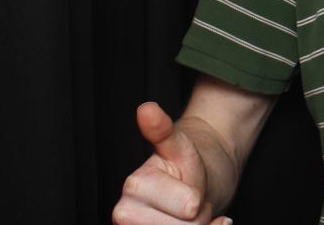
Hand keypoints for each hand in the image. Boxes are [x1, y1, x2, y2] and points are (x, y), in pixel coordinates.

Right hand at [112, 102, 232, 223]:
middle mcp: (124, 215)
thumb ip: (163, 132)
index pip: (189, 208)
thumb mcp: (180, 145)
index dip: (199, 199)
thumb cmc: (185, 163)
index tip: (192, 186)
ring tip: (191, 212)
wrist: (192, 181)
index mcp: (133, 187)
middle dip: (199, 216)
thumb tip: (146, 109)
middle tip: (192, 200)